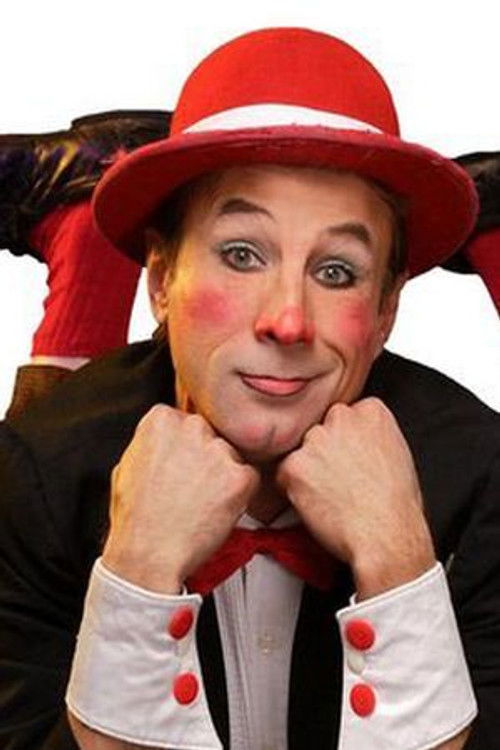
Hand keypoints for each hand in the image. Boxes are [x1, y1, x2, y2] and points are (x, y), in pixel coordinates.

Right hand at [102, 405, 259, 592]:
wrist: (148, 556)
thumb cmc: (136, 518)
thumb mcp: (127, 465)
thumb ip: (152, 443)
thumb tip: (168, 438)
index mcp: (161, 420)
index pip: (185, 423)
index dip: (184, 450)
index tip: (178, 467)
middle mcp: (192, 427)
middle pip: (211, 436)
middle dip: (205, 458)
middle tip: (191, 488)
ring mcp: (218, 450)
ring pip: (231, 456)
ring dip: (223, 476)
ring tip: (199, 503)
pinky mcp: (240, 476)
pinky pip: (249, 478)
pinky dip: (239, 494)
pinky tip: (215, 510)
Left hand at [276, 397, 434, 598]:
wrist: (385, 535)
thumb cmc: (395, 505)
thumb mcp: (397, 453)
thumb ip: (371, 436)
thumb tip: (355, 442)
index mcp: (371, 411)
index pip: (344, 416)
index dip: (346, 443)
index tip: (352, 461)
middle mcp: (342, 417)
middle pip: (320, 430)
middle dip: (324, 452)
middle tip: (339, 480)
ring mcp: (316, 439)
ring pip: (301, 451)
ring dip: (308, 470)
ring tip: (332, 495)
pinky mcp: (295, 464)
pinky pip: (285, 474)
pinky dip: (293, 489)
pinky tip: (318, 503)